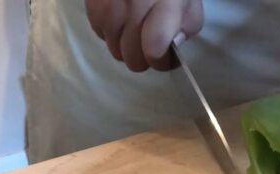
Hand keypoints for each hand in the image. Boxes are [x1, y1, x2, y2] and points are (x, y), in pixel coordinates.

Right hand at [85, 0, 203, 71]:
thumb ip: (187, 25)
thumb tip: (173, 47)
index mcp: (166, 2)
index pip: (155, 50)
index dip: (161, 62)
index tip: (166, 58)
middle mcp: (135, 3)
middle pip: (132, 57)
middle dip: (144, 57)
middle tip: (149, 44)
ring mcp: (111, 3)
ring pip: (114, 49)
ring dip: (125, 45)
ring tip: (134, 27)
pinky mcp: (93, 2)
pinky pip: (99, 33)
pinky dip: (110, 32)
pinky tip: (120, 17)